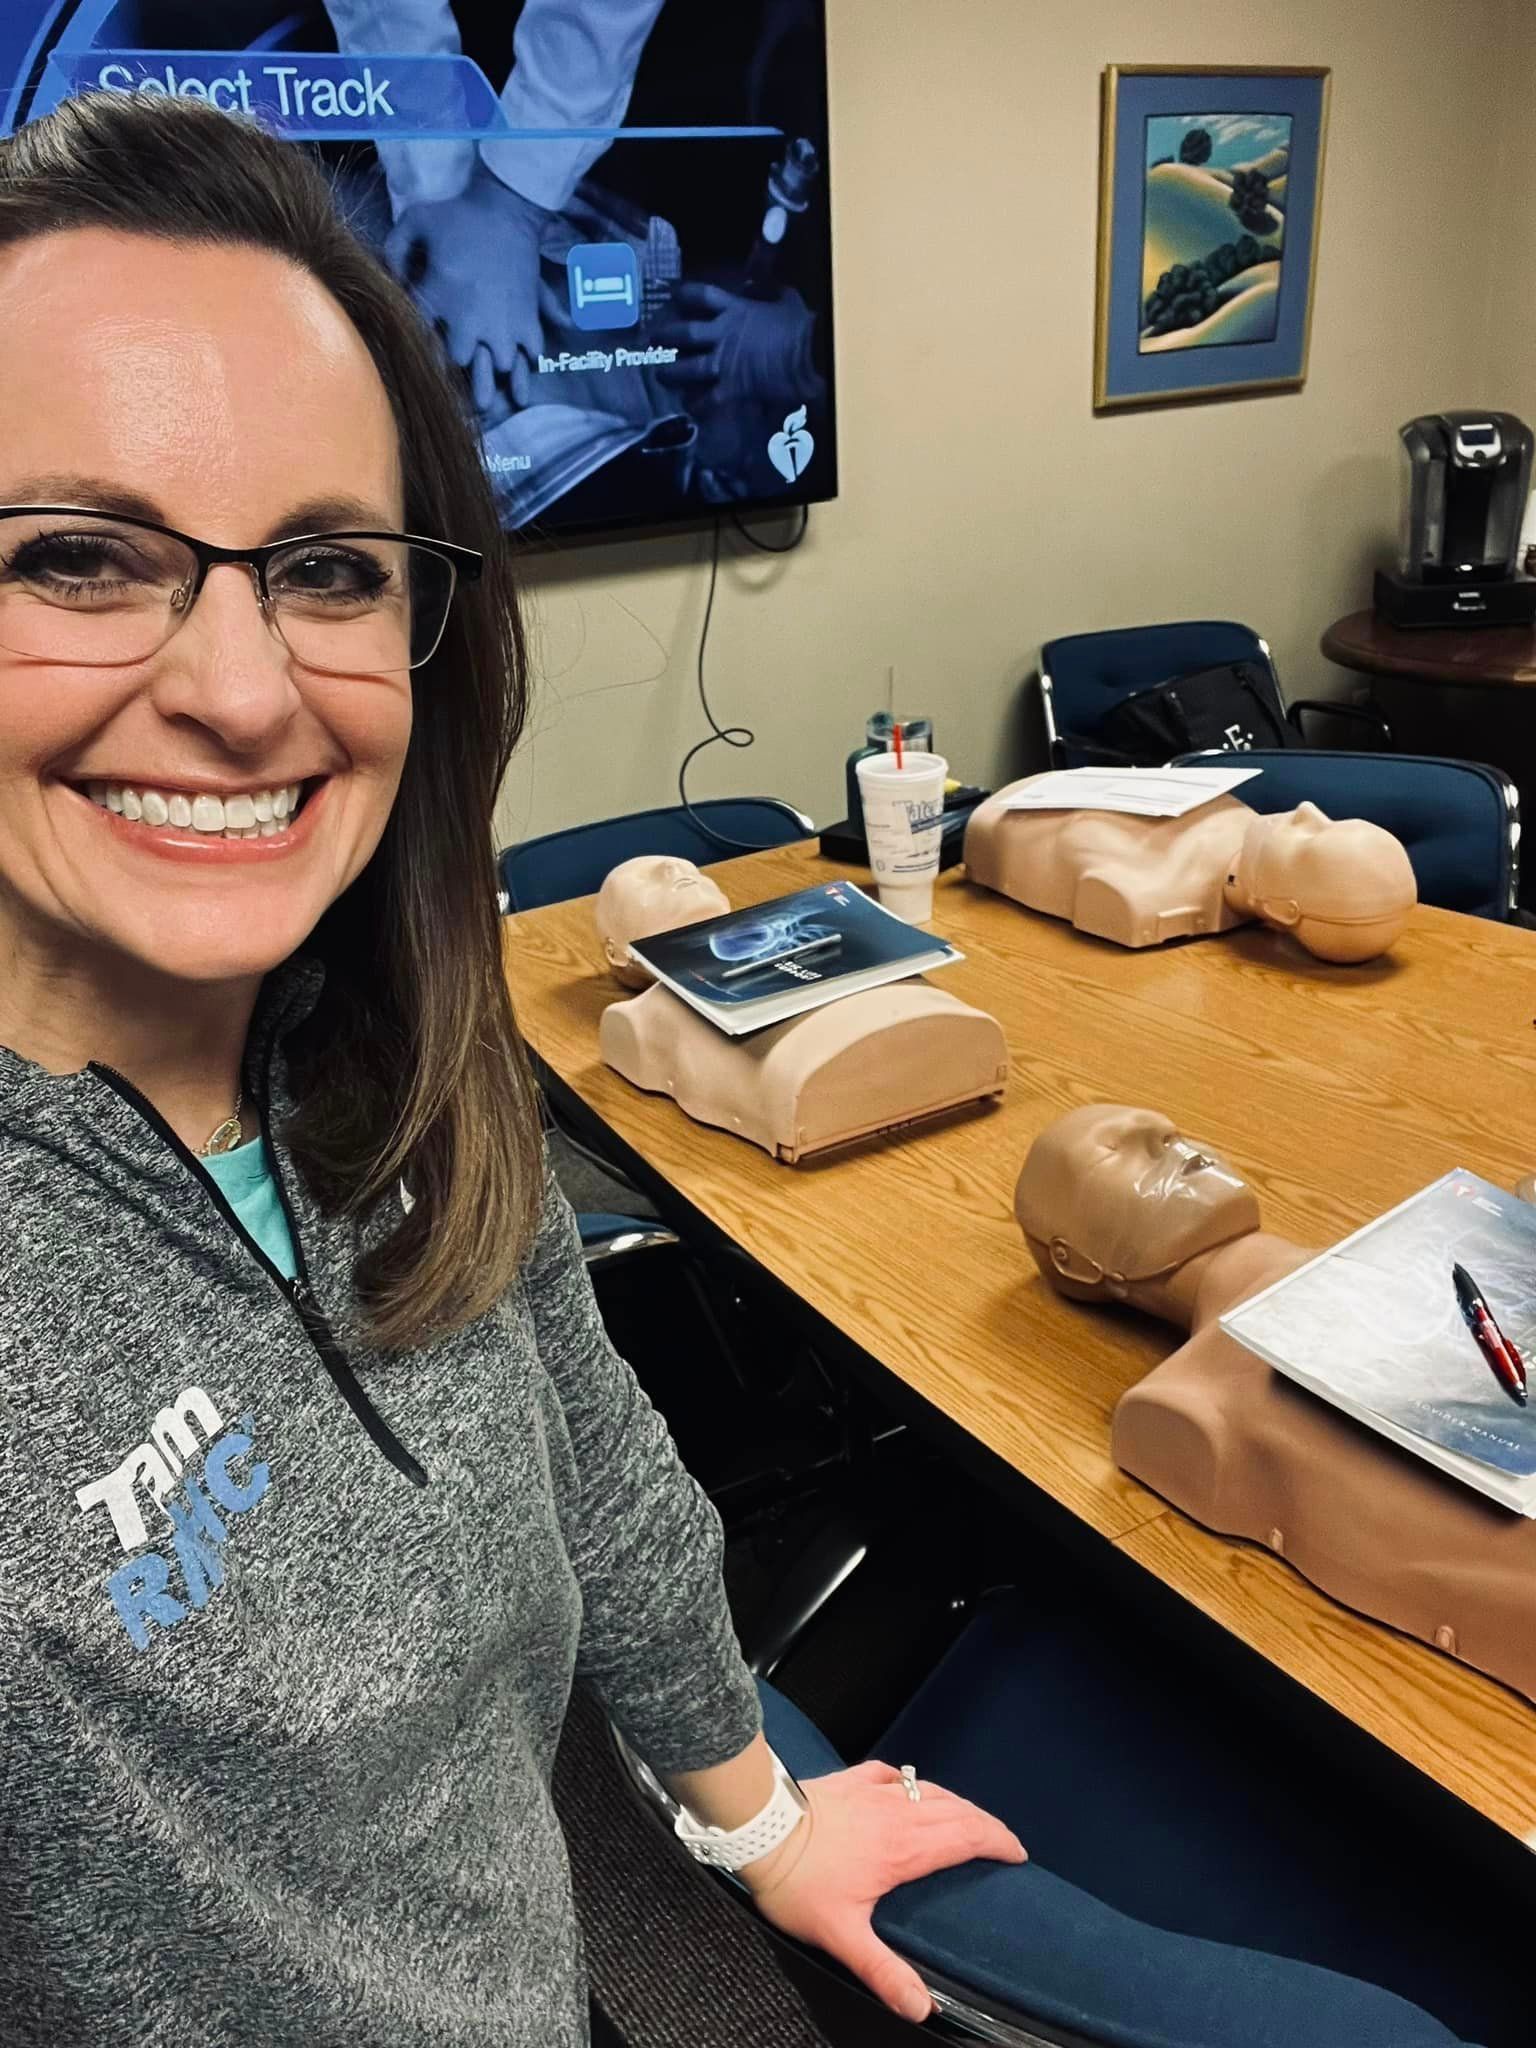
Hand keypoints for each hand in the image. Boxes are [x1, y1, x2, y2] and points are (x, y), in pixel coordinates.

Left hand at [384, 162, 549, 411]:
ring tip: (495, 405)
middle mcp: (472, 321)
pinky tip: (522, 375)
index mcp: (440, 300)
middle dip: (465, 384)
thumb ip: (394, 251)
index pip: (426, 344)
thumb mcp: (415, 221)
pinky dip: (527, 365)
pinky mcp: (528, 318)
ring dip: (497, 384)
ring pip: (500, 369)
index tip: (425, 378)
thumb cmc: (458, 213)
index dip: (426, 364)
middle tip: (465, 405)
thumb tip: (387, 279)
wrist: (506, 207)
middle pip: (466, 367)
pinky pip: (531, 353)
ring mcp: (503, 323)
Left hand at [654, 283, 821, 405]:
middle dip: (666, 335)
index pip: (702, 295)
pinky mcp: (730, 388)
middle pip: (685, 334)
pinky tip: (690, 408)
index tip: (673, 293)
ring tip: (660, 377)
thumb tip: (778, 288)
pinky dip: (698, 405)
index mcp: (735, 310)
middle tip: (654, 339)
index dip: (685, 293)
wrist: (807, 355)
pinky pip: (707, 400)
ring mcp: (723, 363)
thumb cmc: (800, 326)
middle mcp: (721, 335)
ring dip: (670, 374)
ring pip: (687, 369)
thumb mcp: (788, 301)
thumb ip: (776, 294)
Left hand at [742, 1761, 1025, 2024]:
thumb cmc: (797, 1882)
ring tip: (968, 1817)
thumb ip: (883, 1970)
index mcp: (904, 1849)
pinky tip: (908, 1785)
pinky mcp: (849, 1781)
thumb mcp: (842, 1936)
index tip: (1016, 1853)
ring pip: (929, 1789)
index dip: (996, 1842)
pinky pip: (891, 1774)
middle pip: (956, 1810)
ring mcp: (873, 1791)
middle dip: (986, 1823)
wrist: (760, 1828)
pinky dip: (911, 1781)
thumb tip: (920, 2007)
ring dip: (956, 1802)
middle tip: (1003, 1839)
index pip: (966, 1837)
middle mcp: (897, 1813)